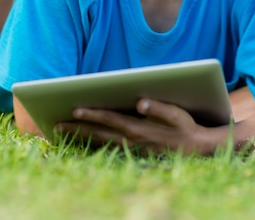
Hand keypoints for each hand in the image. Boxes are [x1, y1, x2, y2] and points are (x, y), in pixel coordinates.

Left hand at [55, 98, 212, 154]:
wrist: (198, 149)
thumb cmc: (185, 127)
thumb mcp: (177, 115)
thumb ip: (159, 108)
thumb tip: (141, 102)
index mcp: (140, 129)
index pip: (111, 120)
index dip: (93, 115)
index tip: (75, 109)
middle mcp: (132, 140)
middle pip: (100, 133)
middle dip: (78, 128)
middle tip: (56, 124)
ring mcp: (131, 149)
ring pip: (100, 142)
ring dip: (81, 136)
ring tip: (61, 130)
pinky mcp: (134, 153)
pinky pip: (107, 148)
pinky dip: (92, 143)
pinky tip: (81, 139)